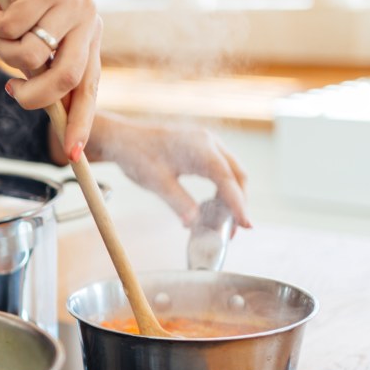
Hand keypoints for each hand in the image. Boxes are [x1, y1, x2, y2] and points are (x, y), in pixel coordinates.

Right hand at [0, 0, 101, 159]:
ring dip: (3, 49)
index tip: (72, 155)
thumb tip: (55, 115)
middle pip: (65, 77)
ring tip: (1, 27)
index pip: (89, 87)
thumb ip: (42, 74)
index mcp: (88, 35)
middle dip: (33, 96)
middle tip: (11, 92)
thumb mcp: (28, 47)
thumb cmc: (7, 9)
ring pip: (30, 55)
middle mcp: (86, 16)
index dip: (80, 122)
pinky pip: (11, 29)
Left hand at [76, 114, 251, 228]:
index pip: (228, 180)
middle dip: (239, 203)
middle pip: (237, 176)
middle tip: (235, 230)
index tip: (246, 224)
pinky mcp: (202, 148)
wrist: (123, 139)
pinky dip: (221, 188)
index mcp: (201, 148)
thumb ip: (178, 202)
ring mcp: (207, 143)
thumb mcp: (157, 182)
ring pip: (232, 173)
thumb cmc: (137, 156)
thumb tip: (195, 224)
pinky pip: (220, 169)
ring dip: (231, 196)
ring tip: (224, 222)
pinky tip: (213, 206)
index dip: (238, 204)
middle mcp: (209, 142)